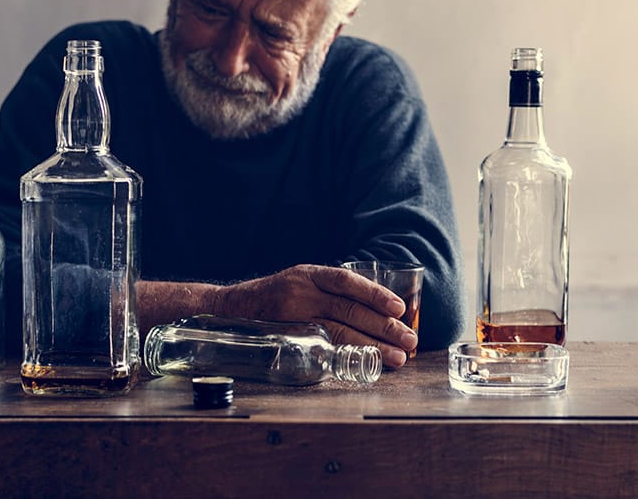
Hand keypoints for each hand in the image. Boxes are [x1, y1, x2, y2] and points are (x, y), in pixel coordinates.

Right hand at [213, 264, 417, 367]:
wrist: (229, 309)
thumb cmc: (273, 298)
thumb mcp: (299, 283)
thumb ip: (328, 291)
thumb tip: (374, 310)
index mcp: (308, 274)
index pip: (346, 281)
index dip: (375, 294)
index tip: (399, 308)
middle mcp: (300, 291)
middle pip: (348, 310)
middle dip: (383, 327)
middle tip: (408, 340)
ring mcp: (292, 316)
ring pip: (339, 331)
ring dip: (373, 346)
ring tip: (396, 357)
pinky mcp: (287, 337)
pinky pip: (322, 347)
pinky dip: (348, 355)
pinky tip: (367, 362)